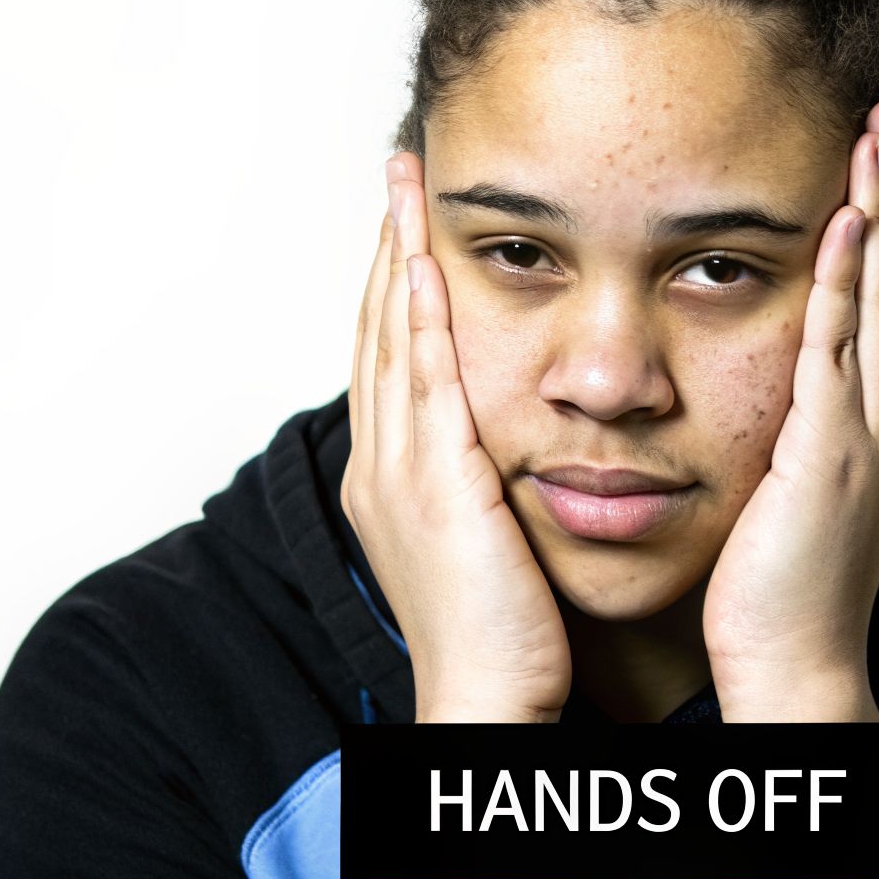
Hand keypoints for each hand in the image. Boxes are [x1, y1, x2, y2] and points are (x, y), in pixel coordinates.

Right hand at [342, 152, 571, 723]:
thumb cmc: (499, 637)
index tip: (408, 225)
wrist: (484, 702)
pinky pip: (424, 381)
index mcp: (391, 479)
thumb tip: (499, 454)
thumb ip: (481, 487)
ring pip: (392, 340)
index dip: (396, 285)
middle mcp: (381, 466)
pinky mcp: (434, 484)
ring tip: (404, 188)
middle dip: (388, 248)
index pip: (390, 358)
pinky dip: (419, 318)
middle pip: (378, 331)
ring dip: (398, 258)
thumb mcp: (484, 543)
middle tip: (396, 176)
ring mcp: (399, 472)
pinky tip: (426, 263)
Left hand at [703, 102, 878, 722]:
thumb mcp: (817, 487)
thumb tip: (816, 383)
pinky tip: (842, 225)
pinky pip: (838, 352)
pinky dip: (843, 284)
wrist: (798, 665)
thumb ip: (824, 424)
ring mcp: (874, 437)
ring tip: (874, 137)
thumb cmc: (794, 586)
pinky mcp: (830, 456)